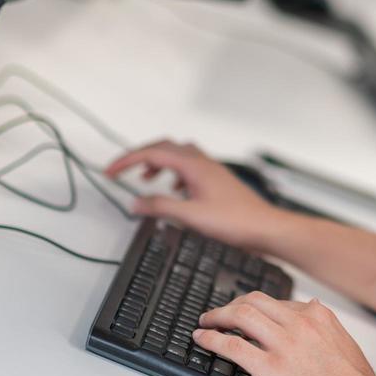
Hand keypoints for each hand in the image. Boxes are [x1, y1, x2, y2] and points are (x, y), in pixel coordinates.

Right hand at [104, 140, 285, 250]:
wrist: (266, 228)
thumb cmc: (236, 222)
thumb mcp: (191, 216)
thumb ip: (161, 207)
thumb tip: (135, 202)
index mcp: (194, 166)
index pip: (153, 153)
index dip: (127, 160)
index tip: (109, 171)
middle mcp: (203, 163)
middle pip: (165, 147)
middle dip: (140, 156)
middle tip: (121, 170)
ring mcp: (211, 170)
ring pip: (179, 154)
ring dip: (158, 162)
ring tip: (145, 178)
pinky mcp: (217, 181)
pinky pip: (190, 167)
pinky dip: (174, 173)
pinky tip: (174, 190)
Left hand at [195, 292, 375, 375]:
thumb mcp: (344, 343)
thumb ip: (325, 327)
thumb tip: (314, 313)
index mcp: (317, 315)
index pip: (277, 303)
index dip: (256, 307)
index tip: (246, 314)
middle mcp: (299, 323)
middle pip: (254, 301)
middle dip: (233, 305)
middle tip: (220, 314)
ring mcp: (283, 344)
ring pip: (240, 316)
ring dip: (217, 316)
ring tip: (206, 322)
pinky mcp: (270, 367)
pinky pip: (232, 346)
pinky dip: (212, 339)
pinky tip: (203, 339)